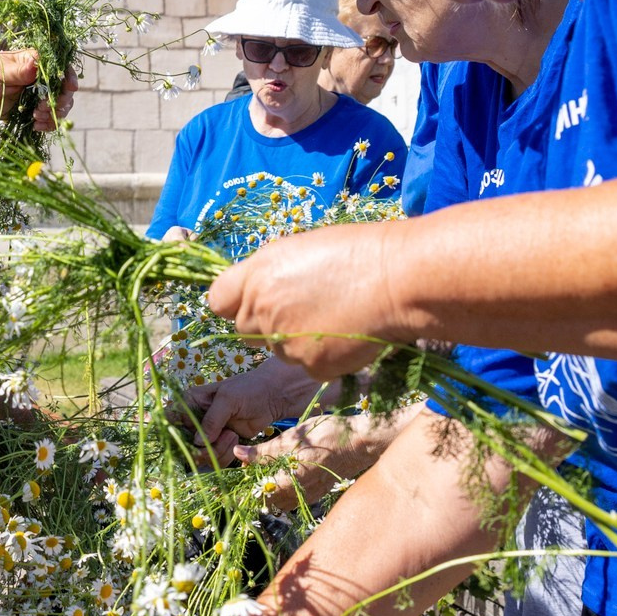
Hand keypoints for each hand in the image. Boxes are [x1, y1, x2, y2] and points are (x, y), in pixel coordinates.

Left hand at [0, 49, 71, 130]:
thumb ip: (18, 70)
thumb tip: (37, 64)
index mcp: (33, 61)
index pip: (59, 66)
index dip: (68, 77)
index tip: (69, 88)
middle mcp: (38, 76)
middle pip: (63, 88)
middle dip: (59, 100)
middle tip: (43, 109)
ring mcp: (34, 94)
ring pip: (58, 104)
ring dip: (54, 114)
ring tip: (38, 118)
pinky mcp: (29, 109)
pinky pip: (47, 117)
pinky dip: (47, 123)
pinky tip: (38, 126)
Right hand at [183, 358, 326, 463]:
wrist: (273, 396)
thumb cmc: (248, 389)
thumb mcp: (227, 399)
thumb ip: (212, 420)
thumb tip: (197, 442)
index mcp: (190, 402)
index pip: (169, 420)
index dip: (171, 433)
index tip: (186, 439)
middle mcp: (194, 420)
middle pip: (183, 445)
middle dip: (201, 448)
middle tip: (219, 438)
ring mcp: (207, 434)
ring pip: (200, 455)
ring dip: (217, 450)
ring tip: (232, 435)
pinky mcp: (220, 445)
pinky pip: (215, 459)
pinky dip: (226, 454)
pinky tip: (235, 440)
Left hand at [204, 224, 396, 377]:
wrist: (399, 280)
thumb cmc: (357, 254)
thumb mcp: (301, 249)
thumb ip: (270, 273)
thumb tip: (258, 289)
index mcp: (257, 274)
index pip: (217, 300)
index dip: (233, 302)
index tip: (251, 300)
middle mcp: (263, 309)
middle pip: (245, 329)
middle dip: (266, 323)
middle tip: (305, 308)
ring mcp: (285, 342)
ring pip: (278, 349)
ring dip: (297, 340)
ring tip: (335, 316)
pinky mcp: (311, 366)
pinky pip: (308, 365)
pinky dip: (324, 356)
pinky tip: (347, 334)